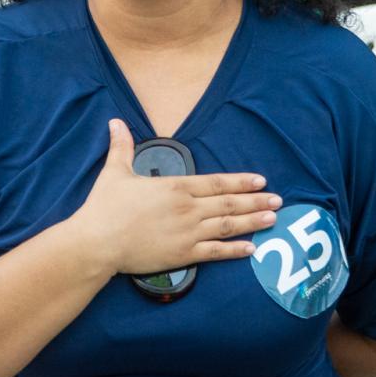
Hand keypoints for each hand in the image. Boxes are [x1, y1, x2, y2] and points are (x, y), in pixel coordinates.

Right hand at [68, 119, 280, 276]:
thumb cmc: (105, 207)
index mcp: (175, 187)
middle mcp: (188, 208)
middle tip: (278, 201)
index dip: (240, 181)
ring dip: (253, 222)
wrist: (97, 242)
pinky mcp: (182, 254)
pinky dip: (235, 250)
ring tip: (272, 219)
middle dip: (256, 201)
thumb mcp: (115, 171)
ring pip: (228, 225)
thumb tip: (115, 122)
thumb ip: (122, 146)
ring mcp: (188, 233)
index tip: (260, 180)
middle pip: (229, 203)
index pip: (216, 182)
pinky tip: (251, 248)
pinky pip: (215, 252)